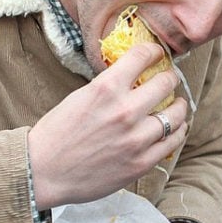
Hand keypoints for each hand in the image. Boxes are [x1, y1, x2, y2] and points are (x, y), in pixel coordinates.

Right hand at [28, 42, 187, 209]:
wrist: (43, 171)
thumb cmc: (56, 134)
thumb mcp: (79, 97)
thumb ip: (108, 88)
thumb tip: (132, 78)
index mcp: (105, 88)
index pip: (142, 56)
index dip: (154, 51)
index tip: (157, 53)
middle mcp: (125, 110)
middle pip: (166, 82)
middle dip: (169, 77)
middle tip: (169, 79)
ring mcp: (136, 138)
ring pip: (176, 113)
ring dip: (178, 105)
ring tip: (176, 105)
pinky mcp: (141, 162)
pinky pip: (173, 141)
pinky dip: (178, 130)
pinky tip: (175, 127)